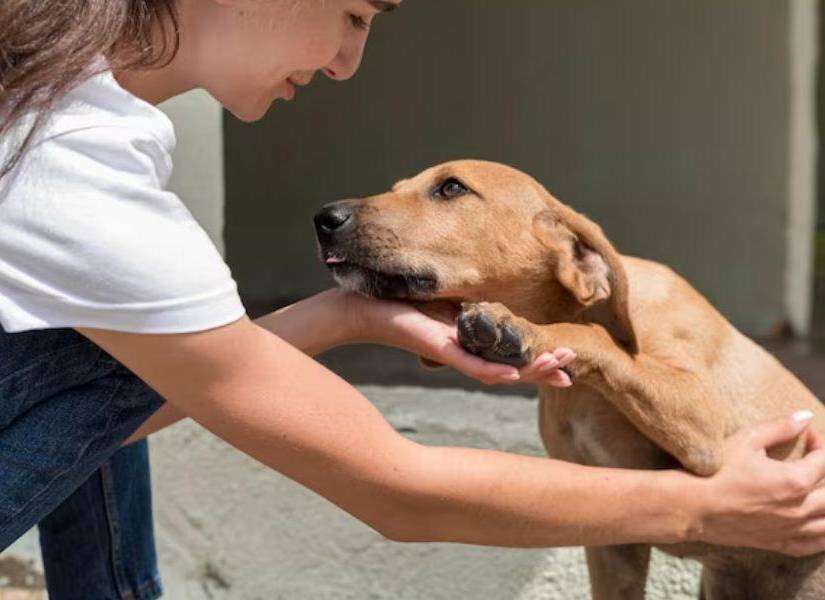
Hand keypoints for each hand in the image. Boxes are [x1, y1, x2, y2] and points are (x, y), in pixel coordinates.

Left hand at [341, 291, 574, 386]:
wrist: (359, 306)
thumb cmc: (397, 299)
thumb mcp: (444, 297)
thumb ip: (469, 301)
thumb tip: (494, 293)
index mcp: (469, 340)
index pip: (511, 355)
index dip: (540, 360)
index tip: (568, 361)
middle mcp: (464, 351)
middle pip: (511, 367)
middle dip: (544, 367)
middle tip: (573, 369)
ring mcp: (451, 352)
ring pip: (497, 371)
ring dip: (530, 371)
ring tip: (561, 367)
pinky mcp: (436, 347)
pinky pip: (468, 364)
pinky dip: (493, 370)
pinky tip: (515, 375)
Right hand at [693, 411, 824, 555]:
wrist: (691, 506)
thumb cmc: (715, 471)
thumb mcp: (746, 440)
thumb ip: (779, 427)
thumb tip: (805, 416)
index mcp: (794, 481)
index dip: (820, 444)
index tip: (809, 435)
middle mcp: (799, 509)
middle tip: (816, 462)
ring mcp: (790, 529)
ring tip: (819, 492)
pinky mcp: (777, 543)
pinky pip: (813, 545)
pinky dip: (822, 535)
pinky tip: (818, 524)